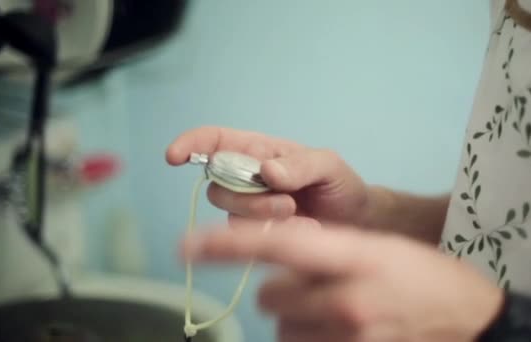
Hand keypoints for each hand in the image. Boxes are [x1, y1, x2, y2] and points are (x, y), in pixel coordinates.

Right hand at [166, 126, 368, 225]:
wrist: (356, 223)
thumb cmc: (340, 186)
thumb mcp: (329, 166)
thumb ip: (301, 164)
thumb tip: (267, 171)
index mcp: (259, 151)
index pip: (215, 141)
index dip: (191, 144)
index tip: (174, 157)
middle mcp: (247, 177)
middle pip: (217, 185)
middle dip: (248, 198)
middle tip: (288, 204)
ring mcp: (249, 206)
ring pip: (229, 214)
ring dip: (262, 218)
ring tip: (298, 216)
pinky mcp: (255, 232)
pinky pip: (245, 236)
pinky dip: (272, 235)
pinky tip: (301, 230)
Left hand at [181, 222, 502, 341]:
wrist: (474, 321)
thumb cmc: (424, 277)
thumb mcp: (379, 249)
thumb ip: (328, 252)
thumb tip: (282, 261)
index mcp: (355, 255)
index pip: (279, 244)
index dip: (227, 244)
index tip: (186, 245)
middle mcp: (347, 299)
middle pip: (271, 297)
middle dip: (282, 290)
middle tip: (316, 286)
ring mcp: (350, 338)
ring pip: (283, 330)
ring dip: (295, 320)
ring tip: (333, 313)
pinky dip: (309, 340)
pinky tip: (340, 331)